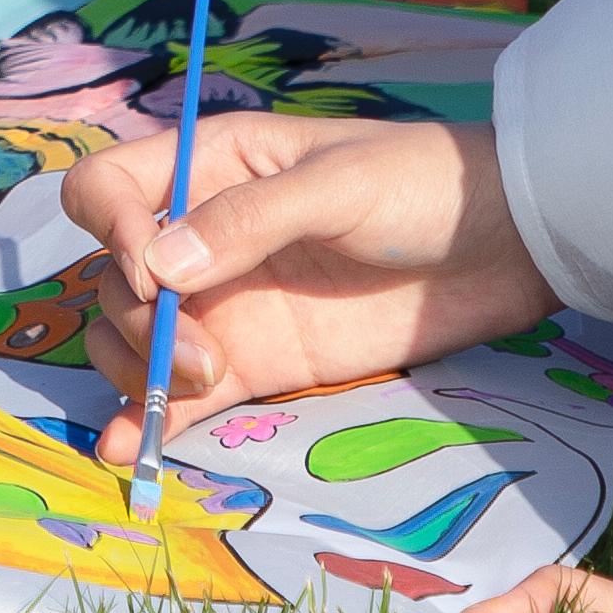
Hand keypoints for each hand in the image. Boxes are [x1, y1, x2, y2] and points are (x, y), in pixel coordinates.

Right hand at [62, 111, 555, 447]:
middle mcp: (201, 236)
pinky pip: (186, 393)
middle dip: (140, 321)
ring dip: (143, 370)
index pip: (106, 189)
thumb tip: (156, 267)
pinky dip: (152, 418)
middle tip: (204, 356)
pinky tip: (130, 447)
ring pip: (135, 339)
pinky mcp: (258, 361)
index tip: (152, 274)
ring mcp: (227, 304)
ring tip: (205, 387)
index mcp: (209, 166)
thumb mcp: (337, 185)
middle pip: (114, 279)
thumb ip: (249, 221)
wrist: (505, 245)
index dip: (108, 230)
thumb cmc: (421, 185)